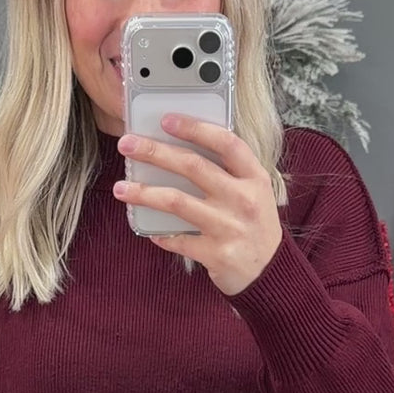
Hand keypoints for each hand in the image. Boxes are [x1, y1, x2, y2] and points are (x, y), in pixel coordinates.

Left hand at [113, 114, 283, 298]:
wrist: (272, 273)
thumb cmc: (256, 227)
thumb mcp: (255, 193)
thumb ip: (229, 173)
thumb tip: (181, 151)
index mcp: (254, 178)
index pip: (225, 143)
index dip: (195, 128)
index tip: (166, 119)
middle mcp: (243, 199)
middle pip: (193, 167)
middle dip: (155, 152)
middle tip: (127, 144)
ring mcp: (229, 227)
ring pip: (177, 201)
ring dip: (144, 193)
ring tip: (121, 188)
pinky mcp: (216, 254)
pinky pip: (178, 240)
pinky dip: (161, 234)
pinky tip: (149, 231)